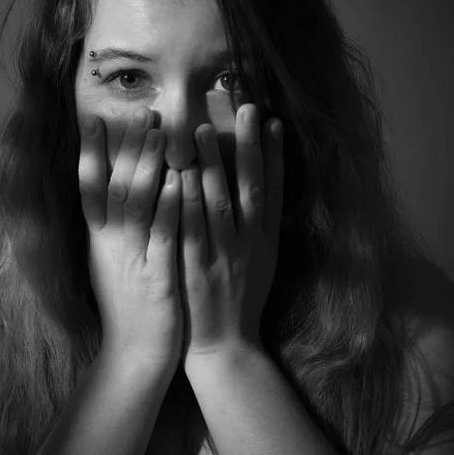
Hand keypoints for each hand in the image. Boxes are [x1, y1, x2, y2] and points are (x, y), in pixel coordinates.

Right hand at [78, 107, 183, 371]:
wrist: (134, 356)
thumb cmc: (129, 306)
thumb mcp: (113, 264)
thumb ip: (112, 231)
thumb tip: (113, 197)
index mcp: (101, 241)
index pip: (89, 188)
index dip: (92, 153)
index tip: (97, 118)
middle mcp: (111, 244)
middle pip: (114, 186)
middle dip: (126, 147)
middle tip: (140, 110)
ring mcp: (132, 260)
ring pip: (135, 205)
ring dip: (145, 166)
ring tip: (158, 132)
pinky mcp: (156, 278)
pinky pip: (162, 236)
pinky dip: (167, 207)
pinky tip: (178, 180)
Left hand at [177, 103, 283, 365]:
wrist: (226, 346)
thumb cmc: (244, 300)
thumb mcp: (262, 263)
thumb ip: (259, 229)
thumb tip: (259, 191)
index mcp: (267, 241)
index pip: (274, 190)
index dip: (275, 155)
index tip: (273, 123)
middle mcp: (249, 243)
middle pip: (251, 188)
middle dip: (249, 147)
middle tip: (245, 109)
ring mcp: (222, 255)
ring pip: (219, 203)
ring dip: (213, 165)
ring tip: (203, 130)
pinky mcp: (195, 267)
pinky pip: (190, 229)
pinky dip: (185, 201)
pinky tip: (178, 175)